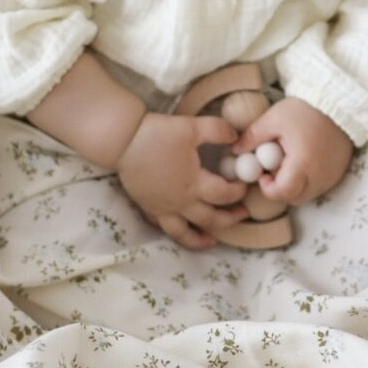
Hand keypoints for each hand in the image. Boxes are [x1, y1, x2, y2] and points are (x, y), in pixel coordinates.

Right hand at [117, 112, 248, 248]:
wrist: (122, 141)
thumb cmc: (157, 134)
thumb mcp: (192, 127)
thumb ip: (218, 130)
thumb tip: (236, 136)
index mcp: (194, 184)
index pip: (225, 195)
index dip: (239, 192)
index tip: (244, 185)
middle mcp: (181, 202)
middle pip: (211, 220)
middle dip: (230, 219)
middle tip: (243, 215)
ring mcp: (163, 208)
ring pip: (185, 234)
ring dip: (201, 239)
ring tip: (213, 240)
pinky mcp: (149, 207)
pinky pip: (165, 227)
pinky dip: (177, 232)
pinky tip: (183, 229)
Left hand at [231, 96, 352, 205]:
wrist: (339, 103)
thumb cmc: (305, 110)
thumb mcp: (274, 119)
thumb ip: (252, 137)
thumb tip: (234, 152)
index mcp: (303, 164)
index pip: (283, 192)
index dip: (268, 189)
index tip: (262, 175)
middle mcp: (320, 176)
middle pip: (295, 198)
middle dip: (280, 189)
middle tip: (273, 171)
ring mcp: (331, 177)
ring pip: (307, 195)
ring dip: (294, 186)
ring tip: (289, 164)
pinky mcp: (338, 174)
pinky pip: (318, 187)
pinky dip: (307, 181)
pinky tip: (303, 162)